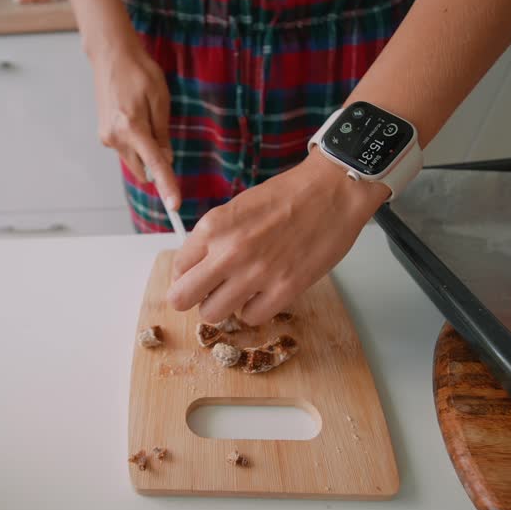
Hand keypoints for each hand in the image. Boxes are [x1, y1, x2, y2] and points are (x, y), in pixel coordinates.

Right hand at [89, 39, 180, 209]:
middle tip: (161, 136)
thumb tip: (166, 159)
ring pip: (134, 161)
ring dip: (145, 152)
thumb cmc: (139, 72)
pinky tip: (134, 118)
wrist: (111, 56)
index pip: (155, 164)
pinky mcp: (103, 135)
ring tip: (144, 118)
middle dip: (155, 165)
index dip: (167, 186)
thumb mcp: (160, 99)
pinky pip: (125, 150)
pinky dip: (135, 144)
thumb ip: (162, 133)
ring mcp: (106, 137)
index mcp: (132, 127)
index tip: (174, 205)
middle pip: (142, 170)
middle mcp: (115, 137)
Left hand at [167, 151, 389, 324]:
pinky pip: (250, 317)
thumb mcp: (237, 208)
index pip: (177, 269)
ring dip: (224, 306)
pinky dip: (254, 309)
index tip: (201, 275)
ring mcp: (256, 273)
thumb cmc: (288, 196)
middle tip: (211, 293)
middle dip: (193, 298)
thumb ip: (214, 238)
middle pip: (181, 299)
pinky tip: (265, 292)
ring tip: (241, 292)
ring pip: (212, 314)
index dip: (187, 275)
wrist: (332, 191)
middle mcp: (229, 252)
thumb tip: (197, 269)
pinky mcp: (284, 290)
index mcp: (213, 227)